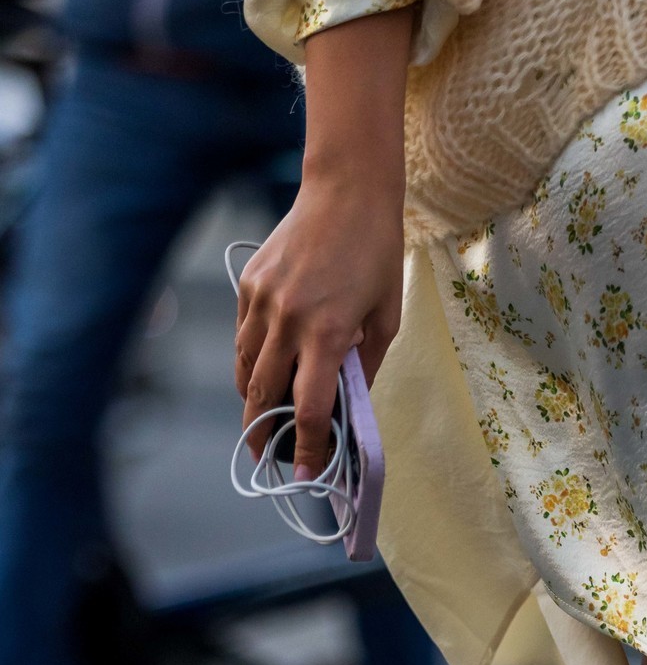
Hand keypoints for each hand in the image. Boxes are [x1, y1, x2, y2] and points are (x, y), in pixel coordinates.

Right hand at [233, 178, 404, 472]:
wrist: (346, 190)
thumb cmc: (376, 253)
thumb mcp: (386, 317)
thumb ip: (364, 365)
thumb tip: (348, 406)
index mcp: (326, 332)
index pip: (309, 409)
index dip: (308, 447)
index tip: (307, 473)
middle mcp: (287, 320)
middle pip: (265, 396)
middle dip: (264, 434)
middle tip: (267, 457)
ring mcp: (261, 301)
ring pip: (245, 369)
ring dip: (251, 400)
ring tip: (260, 422)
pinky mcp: (247, 284)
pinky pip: (242, 337)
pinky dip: (249, 362)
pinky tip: (260, 374)